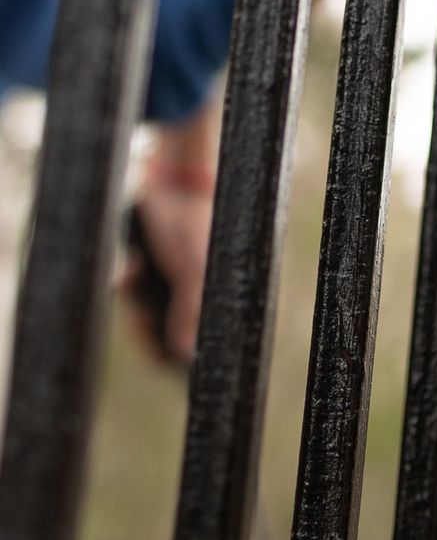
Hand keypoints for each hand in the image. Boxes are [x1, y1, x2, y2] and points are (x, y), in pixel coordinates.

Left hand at [121, 156, 215, 364]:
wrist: (170, 184)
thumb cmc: (192, 225)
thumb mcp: (193, 271)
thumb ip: (188, 313)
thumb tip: (185, 353)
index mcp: (207, 295)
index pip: (188, 343)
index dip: (173, 353)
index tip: (161, 355)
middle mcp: (185, 292)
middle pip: (160, 334)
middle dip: (146, 329)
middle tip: (140, 321)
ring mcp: (163, 281)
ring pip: (140, 313)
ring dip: (135, 301)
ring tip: (138, 276)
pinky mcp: (141, 267)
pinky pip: (127, 290)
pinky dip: (127, 281)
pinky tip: (133, 265)